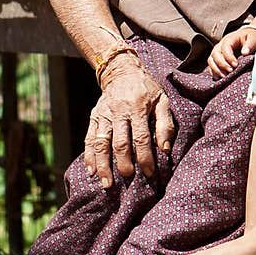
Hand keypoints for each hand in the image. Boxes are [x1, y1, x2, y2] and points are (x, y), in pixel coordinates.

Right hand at [83, 55, 174, 187]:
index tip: (149, 173)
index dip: (145, 157)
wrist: (121, 71)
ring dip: (103, 164)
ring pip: (101, 143)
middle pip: (119, 142)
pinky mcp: (94, 117)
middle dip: (123, 163)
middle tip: (128, 179)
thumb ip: (166, 123)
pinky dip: (89, 155)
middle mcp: (118, 112)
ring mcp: (103, 115)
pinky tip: (91, 171)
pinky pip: (89, 138)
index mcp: (137, 107)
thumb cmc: (146, 89)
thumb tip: (165, 149)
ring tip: (106, 183)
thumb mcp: (162, 100)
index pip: (141, 137)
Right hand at [207, 27, 255, 77]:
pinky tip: (220, 78)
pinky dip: (214, 72)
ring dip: (216, 69)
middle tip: (230, 71)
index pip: (225, 47)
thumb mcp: (254, 39)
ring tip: (225, 77)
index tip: (236, 65)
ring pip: (211, 60)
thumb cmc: (252, 38)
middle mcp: (221, 45)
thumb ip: (250, 45)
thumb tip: (245, 53)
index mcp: (229, 39)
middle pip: (215, 54)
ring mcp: (218, 52)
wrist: (249, 37)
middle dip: (221, 64)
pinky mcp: (217, 59)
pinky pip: (211, 66)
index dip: (229, 57)